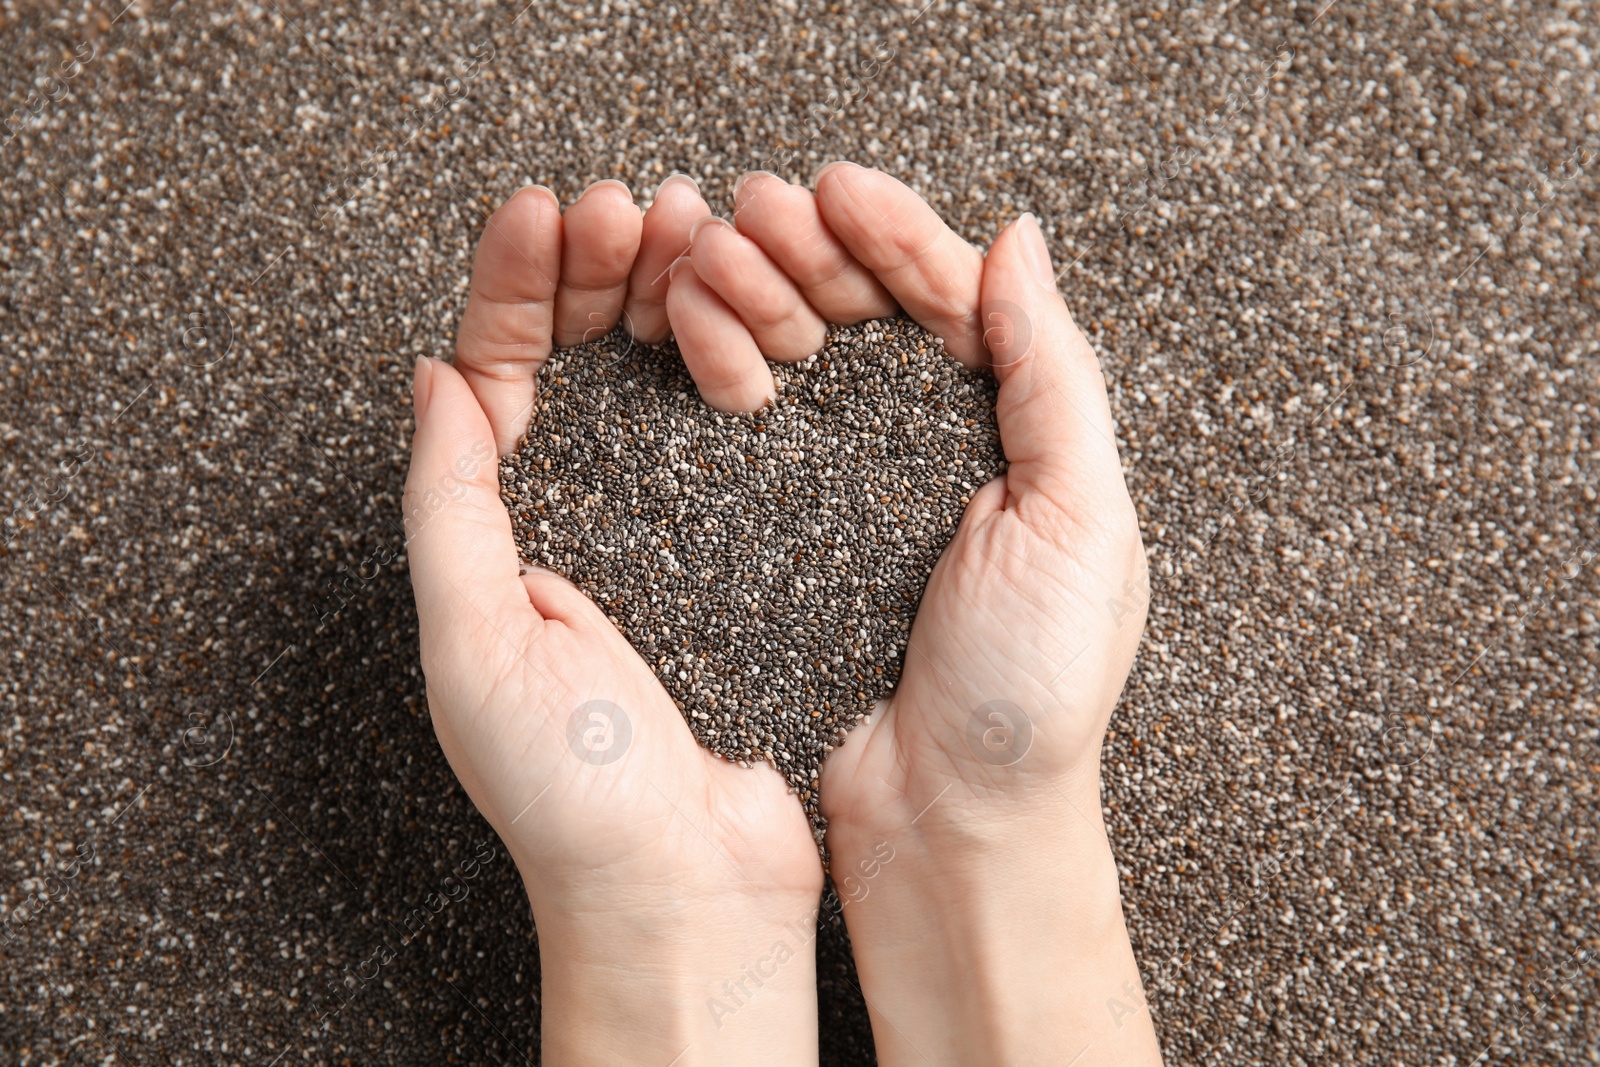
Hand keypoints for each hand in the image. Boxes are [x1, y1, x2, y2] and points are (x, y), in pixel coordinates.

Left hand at [408, 177, 824, 1065]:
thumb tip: (430, 378)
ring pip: (658, 378)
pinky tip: (748, 318)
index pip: (495, 375)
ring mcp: (670, 526)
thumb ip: (448, 509)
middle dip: (598, 268)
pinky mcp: (747, 547)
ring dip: (668, 295)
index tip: (546, 214)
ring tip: (694, 234)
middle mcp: (583, 517)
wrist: (688, 887)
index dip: (514, 286)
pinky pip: (734, 433)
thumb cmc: (572, 793)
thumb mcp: (471, 644)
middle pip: (579, 357)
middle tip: (635, 207)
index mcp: (503, 531)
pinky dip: (735, 363)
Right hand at [730, 165, 1161, 1064]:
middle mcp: (928, 451)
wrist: (950, 825)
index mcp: (1012, 434)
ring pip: (802, 356)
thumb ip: (1056, 378)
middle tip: (752, 209)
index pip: (955, 298)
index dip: (896, 234)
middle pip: (866, 312)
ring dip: (758, 290)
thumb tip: (1020, 241)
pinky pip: (749, 430)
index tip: (835, 189)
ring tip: (709, 254)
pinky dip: (722, 368)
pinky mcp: (783, 535)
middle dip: (811, 246)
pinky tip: (691, 333)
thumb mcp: (1081, 523)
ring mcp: (849, 492)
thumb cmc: (1032, 693)